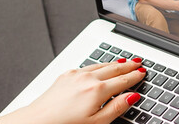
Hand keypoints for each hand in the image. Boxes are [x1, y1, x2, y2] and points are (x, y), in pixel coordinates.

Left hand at [0, 59, 145, 123]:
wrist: (36, 122)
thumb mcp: (96, 123)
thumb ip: (116, 108)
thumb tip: (132, 97)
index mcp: (98, 90)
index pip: (123, 80)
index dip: (135, 76)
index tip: (143, 73)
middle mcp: (87, 78)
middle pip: (114, 68)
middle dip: (128, 65)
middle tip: (138, 62)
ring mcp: (75, 75)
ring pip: (100, 65)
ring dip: (114, 62)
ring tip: (124, 61)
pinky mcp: (65, 75)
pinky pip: (87, 66)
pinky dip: (98, 64)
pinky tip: (100, 66)